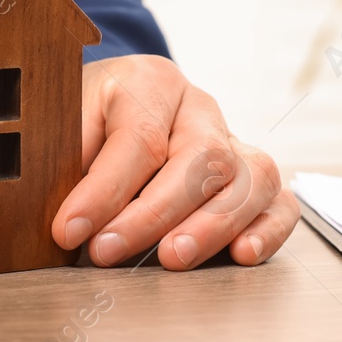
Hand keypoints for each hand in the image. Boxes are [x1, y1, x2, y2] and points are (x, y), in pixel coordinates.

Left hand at [51, 55, 298, 270]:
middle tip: (108, 252)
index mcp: (150, 81)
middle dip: (155, 213)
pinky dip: (268, 229)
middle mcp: (200, 108)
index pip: (139, 136)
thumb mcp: (62, 121)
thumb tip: (61, 218)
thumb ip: (61, 158)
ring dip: (213, 226)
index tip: (69, 231)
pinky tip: (242, 255)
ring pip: (250, 177)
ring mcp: (235, 141)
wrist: (116, 106)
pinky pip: (280, 201)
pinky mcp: (254, 178)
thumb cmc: (86, 121)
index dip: (103, 190)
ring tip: (171, 260)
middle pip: (202, 156)